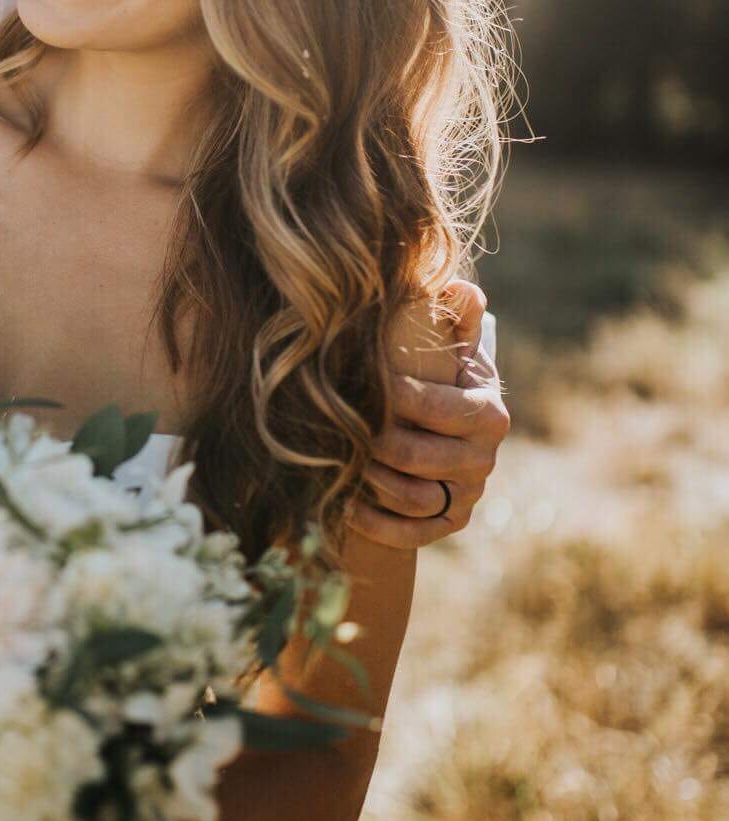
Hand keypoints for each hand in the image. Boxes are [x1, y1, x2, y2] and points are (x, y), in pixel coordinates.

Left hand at [349, 280, 509, 549]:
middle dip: (371, 441)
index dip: (392, 396)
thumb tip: (458, 286)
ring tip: (335, 461)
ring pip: (412, 497)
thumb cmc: (442, 376)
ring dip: (368, 482)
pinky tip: (345, 507)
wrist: (449, 428)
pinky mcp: (451, 522)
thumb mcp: (455, 346)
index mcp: (489, 412)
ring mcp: (468, 493)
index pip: (435, 407)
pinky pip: (413, 534)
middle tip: (333, 426)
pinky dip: (377, 524)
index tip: (353, 381)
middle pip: (416, 456)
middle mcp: (484, 458)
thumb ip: (456, 316)